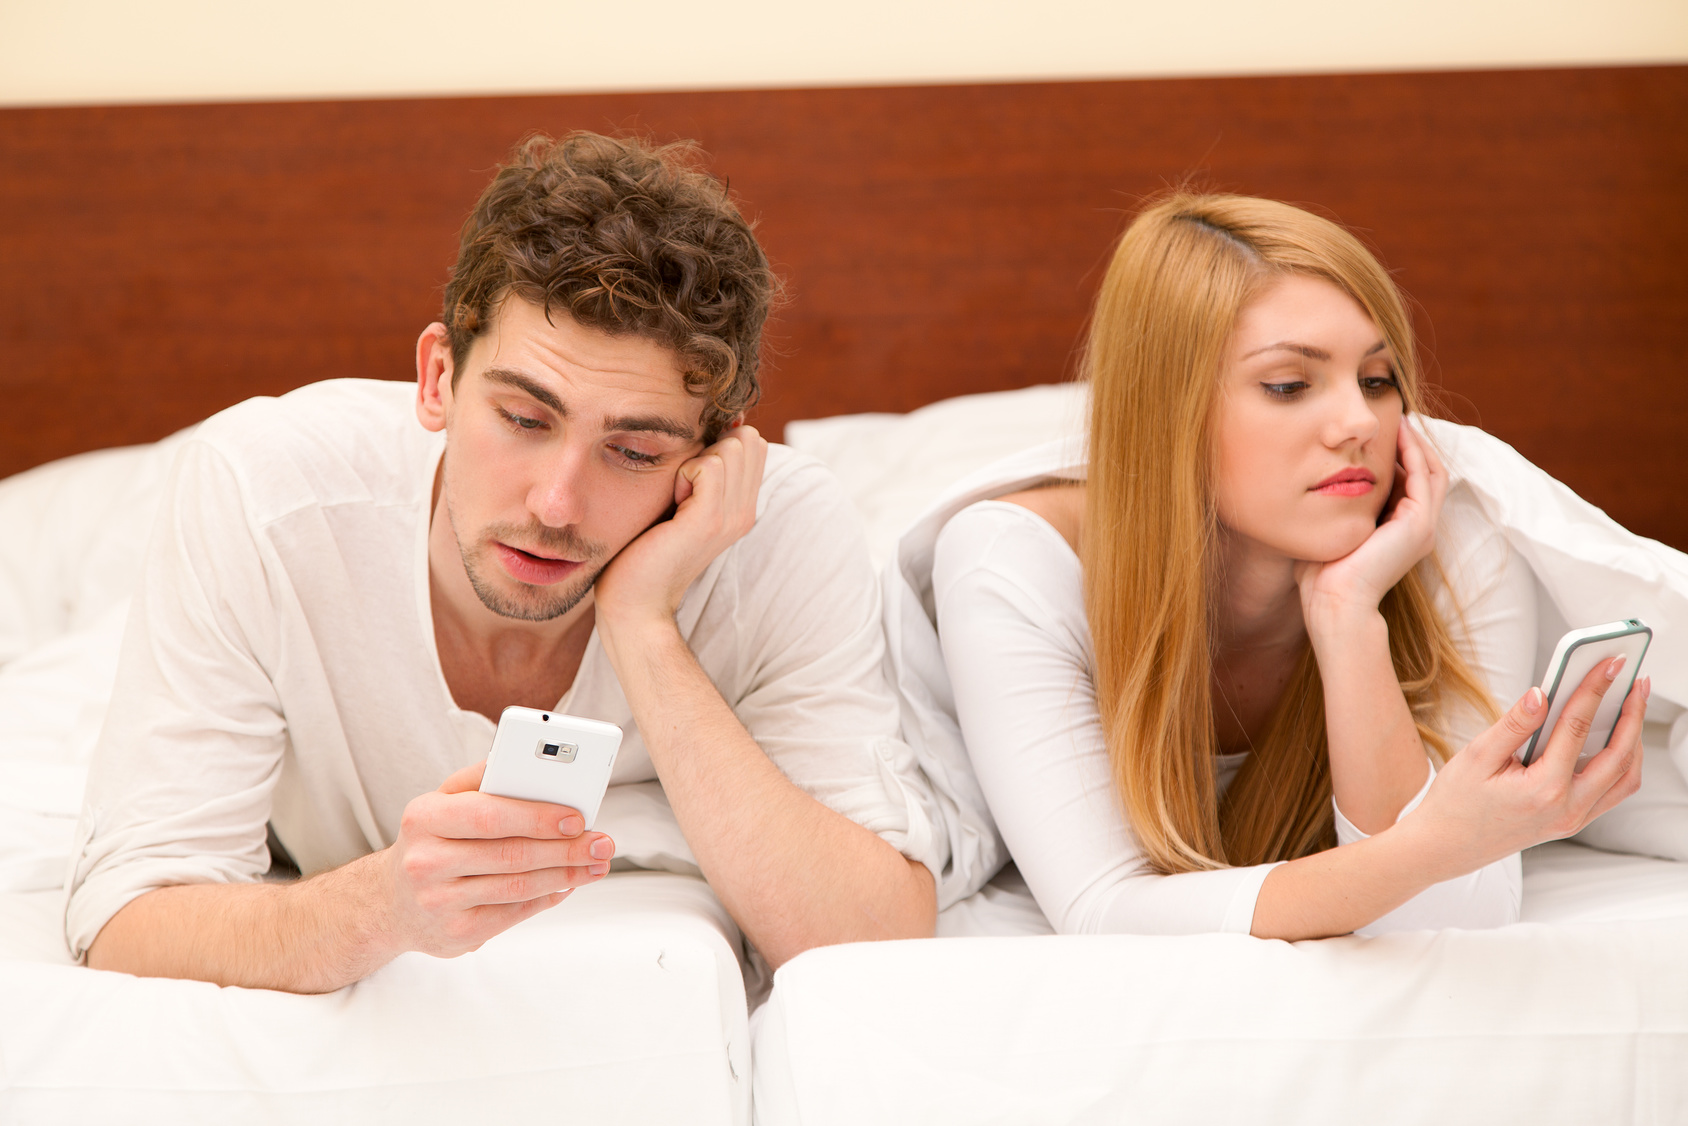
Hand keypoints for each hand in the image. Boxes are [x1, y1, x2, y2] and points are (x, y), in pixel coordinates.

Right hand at [378, 761, 614, 957]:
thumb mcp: (441, 801)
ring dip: (565, 875)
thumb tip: (528, 763)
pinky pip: (514, 913)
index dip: (537, 817)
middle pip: (511, 854)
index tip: (578, 816)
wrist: (389, 903)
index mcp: (424, 818)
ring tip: (596, 863)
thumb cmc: (430, 840)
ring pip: (517, 887)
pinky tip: (568, 884)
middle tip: (602, 842)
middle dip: (565, 849)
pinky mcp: (457, 934)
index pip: (489, 815)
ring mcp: (439, 903)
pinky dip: (547, 897)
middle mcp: (426, 862)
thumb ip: (482, 779)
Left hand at [593, 424, 767, 630]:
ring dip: (696, 461)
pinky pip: (709, 466)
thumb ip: (700, 474)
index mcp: (742, 506)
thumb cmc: (644, 551)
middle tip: (682, 488)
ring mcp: (732, 517)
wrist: (636, 603)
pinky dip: (684, 473)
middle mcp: (745, 511)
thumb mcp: (680, 504)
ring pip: (731, 447)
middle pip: (747, 439)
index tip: (690, 479)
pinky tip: (672, 503)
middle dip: (710, 448)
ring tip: (677, 497)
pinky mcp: (710, 521)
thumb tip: (708, 430)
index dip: (719, 444)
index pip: (753, 443)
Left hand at [1297, 416, 1446, 624]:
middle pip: (1427, 474)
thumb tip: (1315, 485)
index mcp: (1399, 532)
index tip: (1379, 434)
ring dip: (1418, 443)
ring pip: (1432, 471)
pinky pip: (1424, 477)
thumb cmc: (1322, 576)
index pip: (1409, 484)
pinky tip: (1399, 434)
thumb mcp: (1332, 531)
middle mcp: (1417, 528)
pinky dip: (1414, 453)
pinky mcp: (1418, 524)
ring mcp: (1422, 527)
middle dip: (1413, 444)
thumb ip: (1334, 509)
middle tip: (1397, 417)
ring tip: (1400, 419)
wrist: (1333, 603)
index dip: (1400, 457)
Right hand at [1401, 657, 1647, 882]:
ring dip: (1634, 740)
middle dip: (1632, 714)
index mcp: (1543, 789)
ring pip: (1625, 777)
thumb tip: (1541, 695)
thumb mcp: (1476, 756)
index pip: (1577, 728)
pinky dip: (1623, 763)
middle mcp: (1567, 808)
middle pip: (1618, 755)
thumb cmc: (1456, 803)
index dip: (1594, 690)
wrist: (1446, 846)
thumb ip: (1513, 725)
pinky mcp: (1572, 821)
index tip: (1609, 664)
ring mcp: (1573, 818)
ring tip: (1632, 708)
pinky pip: (1613, 792)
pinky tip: (1615, 740)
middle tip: (1637, 681)